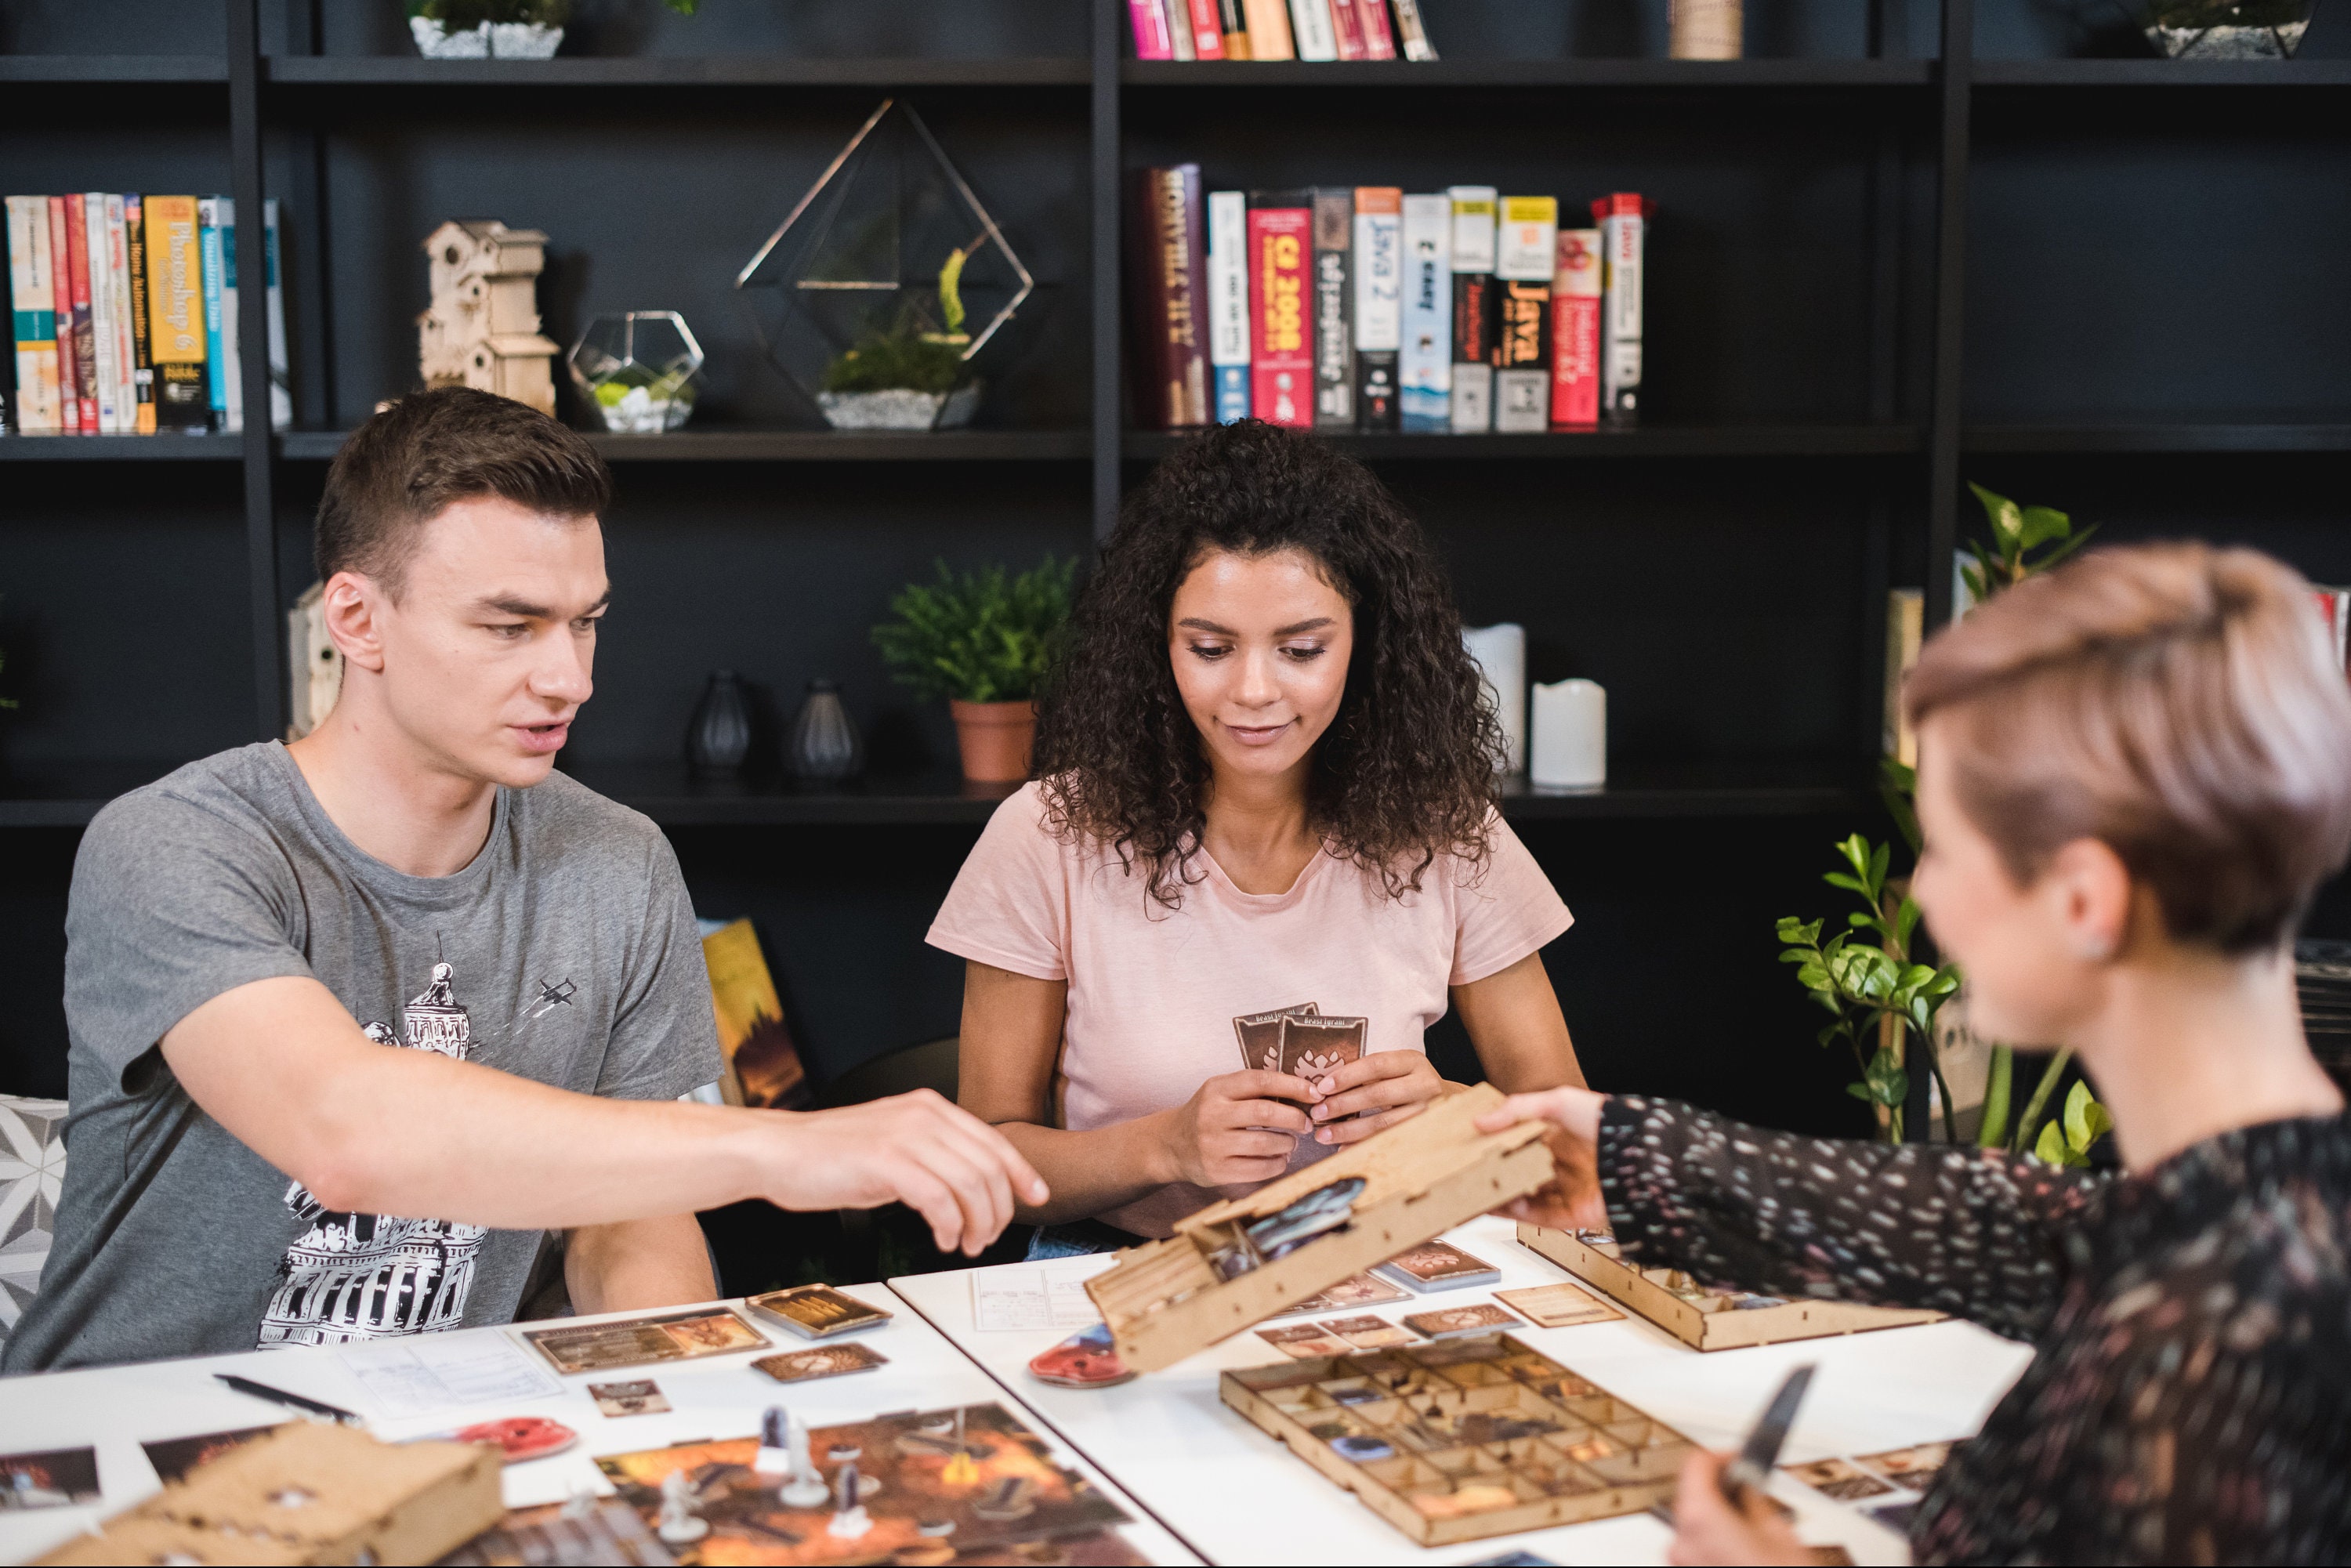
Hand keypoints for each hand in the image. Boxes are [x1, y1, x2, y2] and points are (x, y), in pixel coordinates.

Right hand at [765, 1090, 1048, 1256]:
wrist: (778, 1151)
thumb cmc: (830, 1155)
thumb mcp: (893, 1145)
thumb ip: (931, 1156)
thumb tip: (970, 1187)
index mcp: (929, 1108)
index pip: (993, 1141)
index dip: (1021, 1173)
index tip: (1036, 1197)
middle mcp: (923, 1115)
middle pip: (990, 1167)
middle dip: (998, 1210)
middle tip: (986, 1238)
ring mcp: (904, 1136)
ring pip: (971, 1184)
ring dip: (977, 1223)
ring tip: (965, 1243)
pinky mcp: (885, 1161)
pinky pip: (939, 1199)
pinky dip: (949, 1225)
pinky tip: (943, 1239)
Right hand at [1161, 1070, 1315, 1188]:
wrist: (1172, 1145)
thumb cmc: (1208, 1115)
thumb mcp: (1222, 1093)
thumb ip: (1254, 1090)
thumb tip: (1303, 1093)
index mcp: (1216, 1089)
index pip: (1260, 1081)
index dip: (1292, 1086)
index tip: (1314, 1093)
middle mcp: (1212, 1115)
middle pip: (1265, 1113)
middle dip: (1295, 1118)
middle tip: (1306, 1123)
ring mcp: (1213, 1144)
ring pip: (1264, 1144)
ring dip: (1287, 1143)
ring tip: (1291, 1143)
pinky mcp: (1217, 1170)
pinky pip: (1258, 1169)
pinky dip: (1277, 1164)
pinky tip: (1279, 1159)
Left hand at [1304, 1051, 1448, 1145]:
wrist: (1450, 1103)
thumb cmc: (1411, 1084)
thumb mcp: (1397, 1069)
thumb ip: (1369, 1074)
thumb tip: (1325, 1087)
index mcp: (1412, 1061)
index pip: (1376, 1065)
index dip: (1347, 1076)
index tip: (1323, 1087)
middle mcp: (1424, 1084)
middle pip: (1378, 1095)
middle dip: (1343, 1105)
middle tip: (1318, 1113)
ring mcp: (1427, 1111)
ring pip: (1383, 1123)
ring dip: (1349, 1130)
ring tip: (1324, 1135)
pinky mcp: (1424, 1133)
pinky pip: (1388, 1141)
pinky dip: (1363, 1145)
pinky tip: (1343, 1148)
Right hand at [1474, 1086, 1609, 1231]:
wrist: (1641, 1155)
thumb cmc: (1607, 1122)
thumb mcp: (1558, 1101)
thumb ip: (1517, 1109)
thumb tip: (1480, 1121)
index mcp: (1560, 1138)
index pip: (1521, 1145)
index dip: (1498, 1147)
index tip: (1474, 1149)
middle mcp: (1563, 1165)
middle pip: (1522, 1173)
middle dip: (1496, 1174)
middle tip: (1469, 1174)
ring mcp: (1568, 1190)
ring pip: (1527, 1198)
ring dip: (1502, 1196)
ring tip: (1476, 1191)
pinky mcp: (1574, 1214)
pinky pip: (1540, 1217)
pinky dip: (1517, 1214)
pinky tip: (1498, 1205)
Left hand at [1667, 1449, 1811, 1566]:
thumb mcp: (1778, 1533)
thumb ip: (1753, 1502)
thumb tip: (1746, 1487)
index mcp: (1700, 1520)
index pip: (1696, 1465)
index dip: (1720, 1457)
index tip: (1737, 1458)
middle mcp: (1682, 1543)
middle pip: (1692, 1498)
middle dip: (1720, 1490)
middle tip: (1748, 1489)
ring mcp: (1682, 1566)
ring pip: (1694, 1528)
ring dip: (1718, 1520)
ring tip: (1752, 1527)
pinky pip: (1697, 1553)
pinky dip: (1715, 1545)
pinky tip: (1743, 1550)